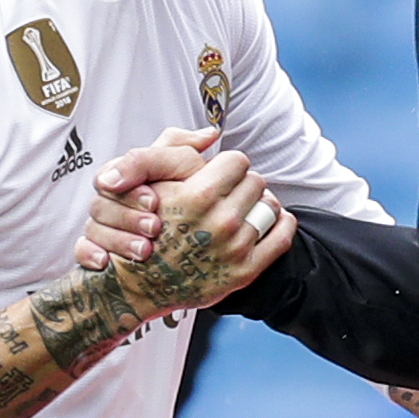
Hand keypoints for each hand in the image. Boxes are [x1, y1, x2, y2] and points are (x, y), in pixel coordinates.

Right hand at [74, 127, 214, 270]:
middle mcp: (112, 199)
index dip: (130, 190)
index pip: (110, 176)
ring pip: (92, 229)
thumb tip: (209, 134)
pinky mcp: (99, 251)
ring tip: (145, 251)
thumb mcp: (188, 169)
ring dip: (117, 239)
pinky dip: (90, 255)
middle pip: (99, 205)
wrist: (195, 240)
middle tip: (154, 227)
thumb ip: (188, 149)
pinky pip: (81, 251)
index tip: (155, 201)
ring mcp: (104, 226)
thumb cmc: (191, 196)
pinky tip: (106, 263)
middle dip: (127, 217)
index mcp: (126, 175)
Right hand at [107, 145, 295, 316]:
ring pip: (270, 207)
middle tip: (227, 194)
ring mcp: (234, 248)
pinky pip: (281, 237)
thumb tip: (211, 134)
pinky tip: (269, 222)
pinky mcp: (244, 271)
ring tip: (243, 209)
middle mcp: (220, 222)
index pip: (237, 161)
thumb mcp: (148, 180)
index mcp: (198, 195)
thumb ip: (175, 148)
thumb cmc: (140, 229)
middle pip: (255, 182)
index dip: (226, 166)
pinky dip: (281, 224)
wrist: (137, 283)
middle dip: (242, 184)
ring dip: (259, 204)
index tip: (218, 174)